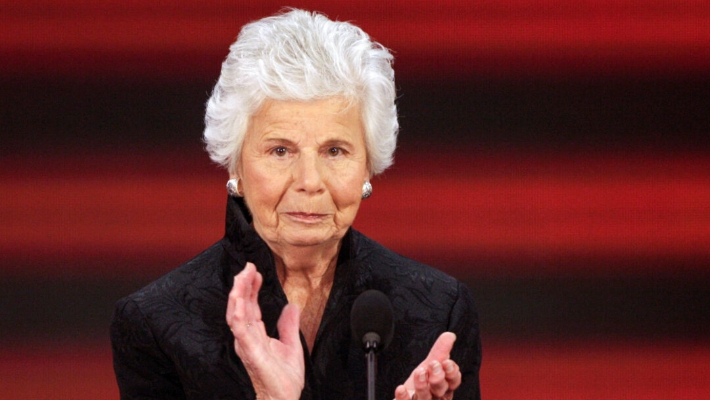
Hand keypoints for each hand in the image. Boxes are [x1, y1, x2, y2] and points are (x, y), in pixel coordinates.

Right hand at [226, 262, 303, 399]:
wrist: (283, 399)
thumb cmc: (284, 379)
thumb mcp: (291, 345)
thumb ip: (289, 325)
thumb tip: (292, 306)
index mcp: (256, 335)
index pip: (251, 306)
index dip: (251, 287)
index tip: (255, 271)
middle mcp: (247, 337)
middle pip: (241, 305)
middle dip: (242, 284)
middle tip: (247, 266)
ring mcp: (246, 343)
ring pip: (236, 313)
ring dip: (238, 293)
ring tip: (242, 276)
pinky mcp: (249, 350)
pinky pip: (239, 328)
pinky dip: (237, 312)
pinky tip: (239, 299)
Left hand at [393, 332, 461, 399]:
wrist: (405, 397)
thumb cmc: (422, 382)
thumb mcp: (430, 364)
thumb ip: (440, 351)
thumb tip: (450, 335)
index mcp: (445, 386)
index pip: (453, 381)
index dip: (452, 373)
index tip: (447, 362)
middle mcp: (436, 397)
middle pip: (441, 391)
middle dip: (439, 378)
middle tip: (433, 365)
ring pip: (425, 398)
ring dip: (422, 385)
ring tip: (419, 372)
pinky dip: (403, 398)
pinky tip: (401, 389)